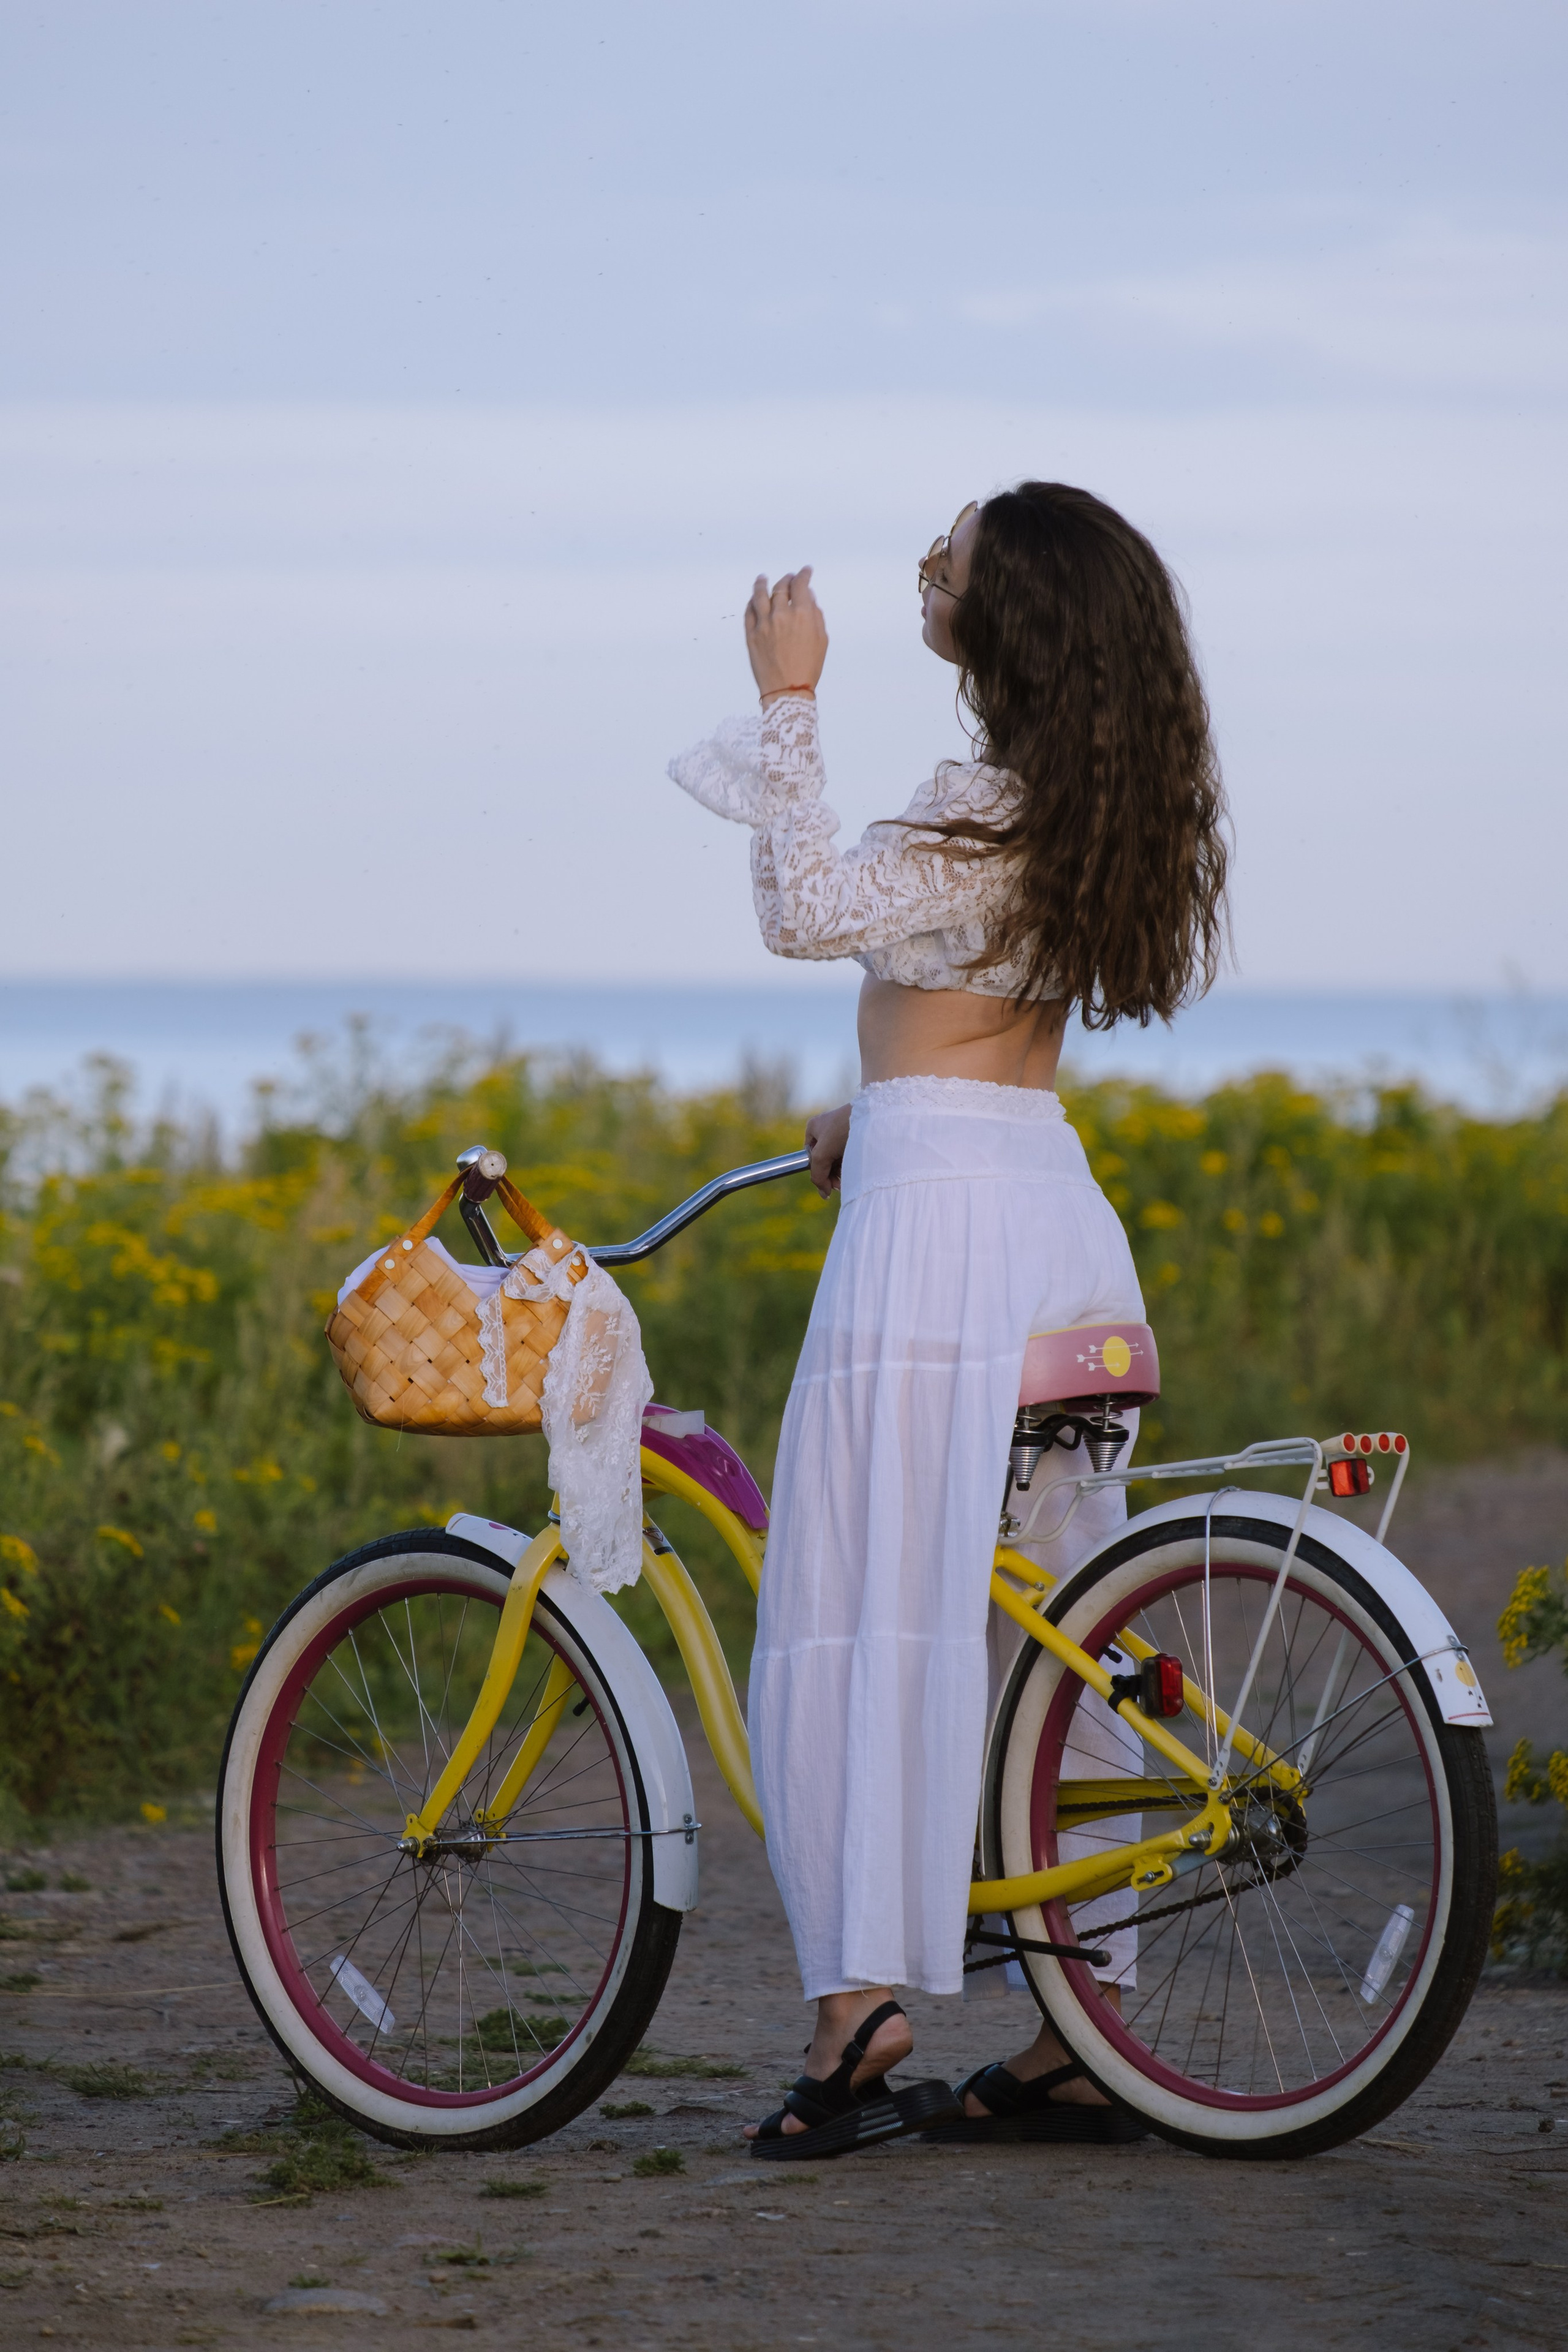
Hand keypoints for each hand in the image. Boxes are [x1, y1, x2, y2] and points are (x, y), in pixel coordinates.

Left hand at [745, 567, 827, 699]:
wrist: (787, 690)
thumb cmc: (809, 667)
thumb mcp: (821, 640)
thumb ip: (816, 615)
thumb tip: (809, 597)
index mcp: (802, 614)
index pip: (801, 585)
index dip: (803, 575)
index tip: (805, 571)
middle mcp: (781, 614)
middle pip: (781, 587)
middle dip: (786, 579)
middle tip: (789, 578)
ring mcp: (763, 624)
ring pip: (759, 595)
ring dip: (762, 583)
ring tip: (762, 578)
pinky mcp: (751, 634)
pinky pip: (749, 612)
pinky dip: (752, 602)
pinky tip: (754, 599)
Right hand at [804, 1102, 851, 1197]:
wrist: (871, 1115)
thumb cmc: (842, 1129)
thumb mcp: (822, 1154)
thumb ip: (817, 1174)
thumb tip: (823, 1193)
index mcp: (813, 1128)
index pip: (811, 1157)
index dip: (819, 1173)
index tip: (828, 1186)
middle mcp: (826, 1129)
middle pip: (825, 1160)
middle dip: (831, 1175)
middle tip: (839, 1186)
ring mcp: (842, 1132)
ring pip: (838, 1159)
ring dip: (841, 1172)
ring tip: (847, 1179)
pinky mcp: (856, 1135)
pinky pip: (850, 1154)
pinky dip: (851, 1164)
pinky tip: (855, 1171)